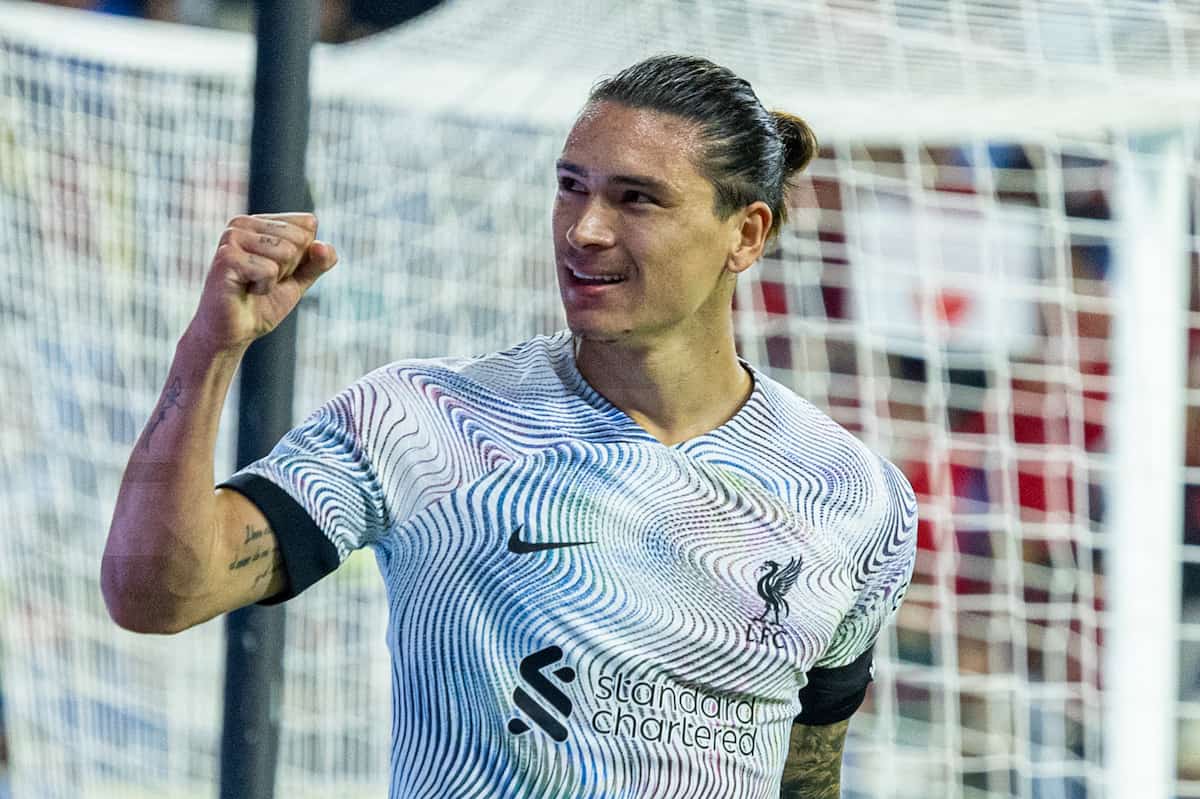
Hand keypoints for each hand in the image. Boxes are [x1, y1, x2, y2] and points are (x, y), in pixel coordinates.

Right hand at [188, 213, 337, 353]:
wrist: (233, 332)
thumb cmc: (262, 303)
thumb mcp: (299, 280)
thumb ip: (318, 262)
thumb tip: (323, 246)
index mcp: (261, 221)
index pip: (308, 225)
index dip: (303, 257)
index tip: (279, 271)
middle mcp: (243, 222)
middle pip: (299, 238)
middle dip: (290, 268)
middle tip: (264, 281)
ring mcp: (231, 237)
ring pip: (286, 252)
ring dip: (276, 278)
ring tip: (253, 285)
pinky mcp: (226, 256)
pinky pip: (270, 270)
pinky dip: (264, 287)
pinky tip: (245, 290)